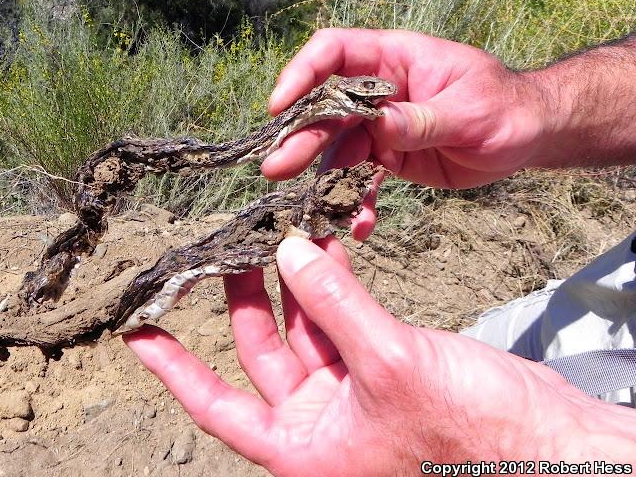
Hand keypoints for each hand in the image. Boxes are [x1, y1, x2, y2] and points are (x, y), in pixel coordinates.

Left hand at [125, 237, 621, 475]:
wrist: (547, 447)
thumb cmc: (471, 438)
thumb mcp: (390, 366)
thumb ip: (334, 305)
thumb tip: (284, 253)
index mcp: (303, 451)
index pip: (217, 405)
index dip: (174, 368)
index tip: (137, 332)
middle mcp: (319, 426)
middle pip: (262, 354)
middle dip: (244, 299)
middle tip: (226, 249)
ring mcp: (351, 398)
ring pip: (305, 329)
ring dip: (295, 282)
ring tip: (279, 233)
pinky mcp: (382, 372)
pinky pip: (343, 322)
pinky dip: (334, 286)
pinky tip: (326, 249)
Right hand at [262, 28, 547, 237]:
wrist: (529, 135)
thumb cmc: (507, 108)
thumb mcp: (470, 112)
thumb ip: (422, 119)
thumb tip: (379, 126)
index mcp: (395, 59)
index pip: (334, 52)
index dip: (302, 73)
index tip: (280, 105)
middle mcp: (380, 90)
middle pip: (326, 107)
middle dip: (301, 136)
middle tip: (275, 166)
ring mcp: (381, 125)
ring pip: (338, 147)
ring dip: (321, 176)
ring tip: (308, 207)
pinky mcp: (389, 157)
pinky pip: (363, 178)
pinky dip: (357, 201)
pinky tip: (358, 226)